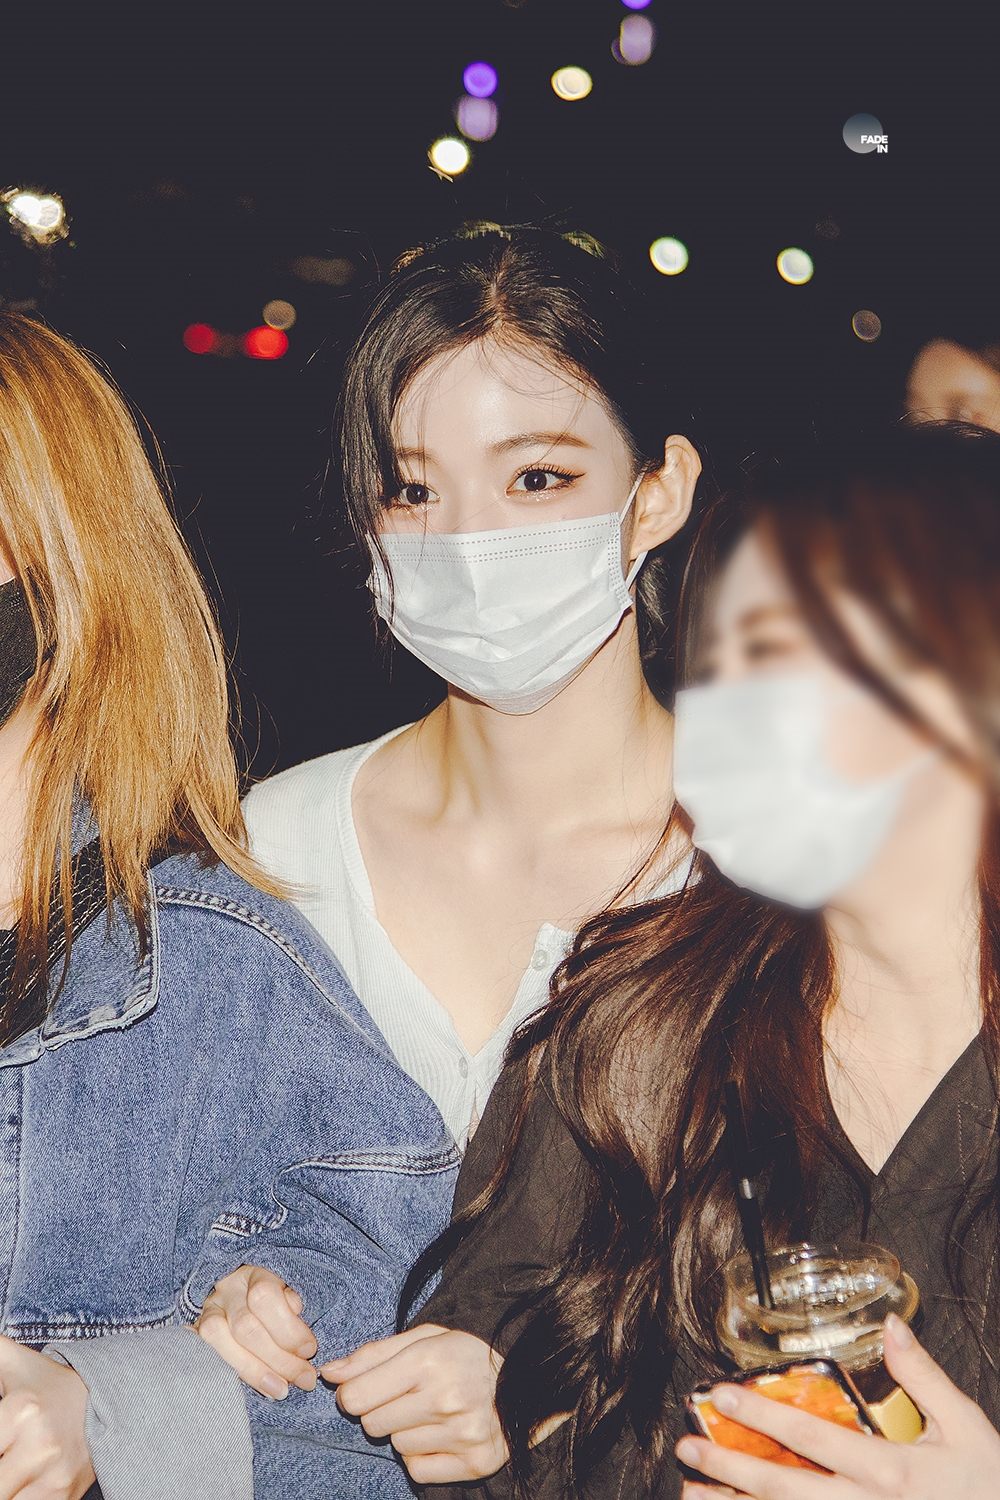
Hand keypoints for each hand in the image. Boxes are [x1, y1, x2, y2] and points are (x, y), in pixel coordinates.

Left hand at [0, 1334, 94, 1499]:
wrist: (108, 1404)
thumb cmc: (50, 1385)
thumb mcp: (13, 1362)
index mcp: (20, 1412)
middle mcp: (38, 1448)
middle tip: (1, 1454)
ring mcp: (52, 1478)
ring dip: (4, 1487)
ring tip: (9, 1469)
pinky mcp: (62, 1499)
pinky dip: (17, 1497)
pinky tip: (18, 1482)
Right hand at [195, 1265, 317, 1398]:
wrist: (242, 1301)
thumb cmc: (277, 1304)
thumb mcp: (290, 1297)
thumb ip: (293, 1309)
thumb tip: (299, 1329)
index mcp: (253, 1275)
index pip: (264, 1296)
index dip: (288, 1327)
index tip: (309, 1350)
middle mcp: (225, 1291)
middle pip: (245, 1327)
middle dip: (279, 1359)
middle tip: (303, 1378)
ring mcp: (207, 1313)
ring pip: (220, 1341)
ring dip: (255, 1372)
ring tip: (280, 1390)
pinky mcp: (196, 1335)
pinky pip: (205, 1356)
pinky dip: (232, 1375)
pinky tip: (256, 1389)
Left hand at [322, 1324, 506, 1484]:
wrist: (527, 1378)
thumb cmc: (467, 1354)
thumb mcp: (424, 1338)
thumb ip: (373, 1355)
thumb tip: (329, 1373)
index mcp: (429, 1360)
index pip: (357, 1396)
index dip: (353, 1394)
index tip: (365, 1389)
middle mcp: (445, 1398)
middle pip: (372, 1424)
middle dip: (381, 1411)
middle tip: (407, 1397)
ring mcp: (462, 1434)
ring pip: (396, 1445)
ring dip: (405, 1431)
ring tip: (431, 1411)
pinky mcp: (475, 1463)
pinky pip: (417, 1469)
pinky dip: (422, 1455)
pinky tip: (441, 1434)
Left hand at [676, 1314, 999, 1498]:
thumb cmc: (990, 1490)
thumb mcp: (969, 1428)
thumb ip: (925, 1376)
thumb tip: (891, 1324)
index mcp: (892, 1472)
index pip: (814, 1438)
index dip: (764, 1416)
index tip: (723, 1395)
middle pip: (785, 1490)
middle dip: (730, 1468)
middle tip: (686, 1448)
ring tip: (690, 1493)